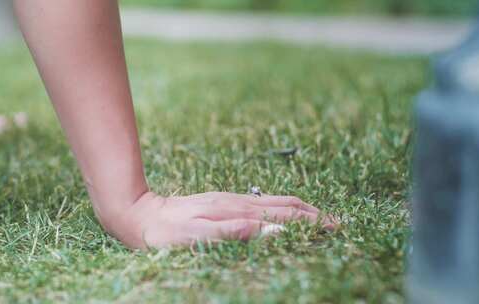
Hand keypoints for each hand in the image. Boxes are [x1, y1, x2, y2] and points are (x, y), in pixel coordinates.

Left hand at [106, 191, 335, 248]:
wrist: (139, 215)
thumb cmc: (165, 232)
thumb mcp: (198, 235)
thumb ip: (235, 231)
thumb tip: (273, 229)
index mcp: (237, 210)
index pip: (285, 215)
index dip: (313, 222)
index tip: (337, 228)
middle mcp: (238, 202)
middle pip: (287, 205)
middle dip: (315, 214)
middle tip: (339, 225)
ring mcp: (231, 200)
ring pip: (276, 202)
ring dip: (302, 210)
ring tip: (321, 218)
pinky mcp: (224, 203)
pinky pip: (263, 203)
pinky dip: (284, 209)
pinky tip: (285, 215)